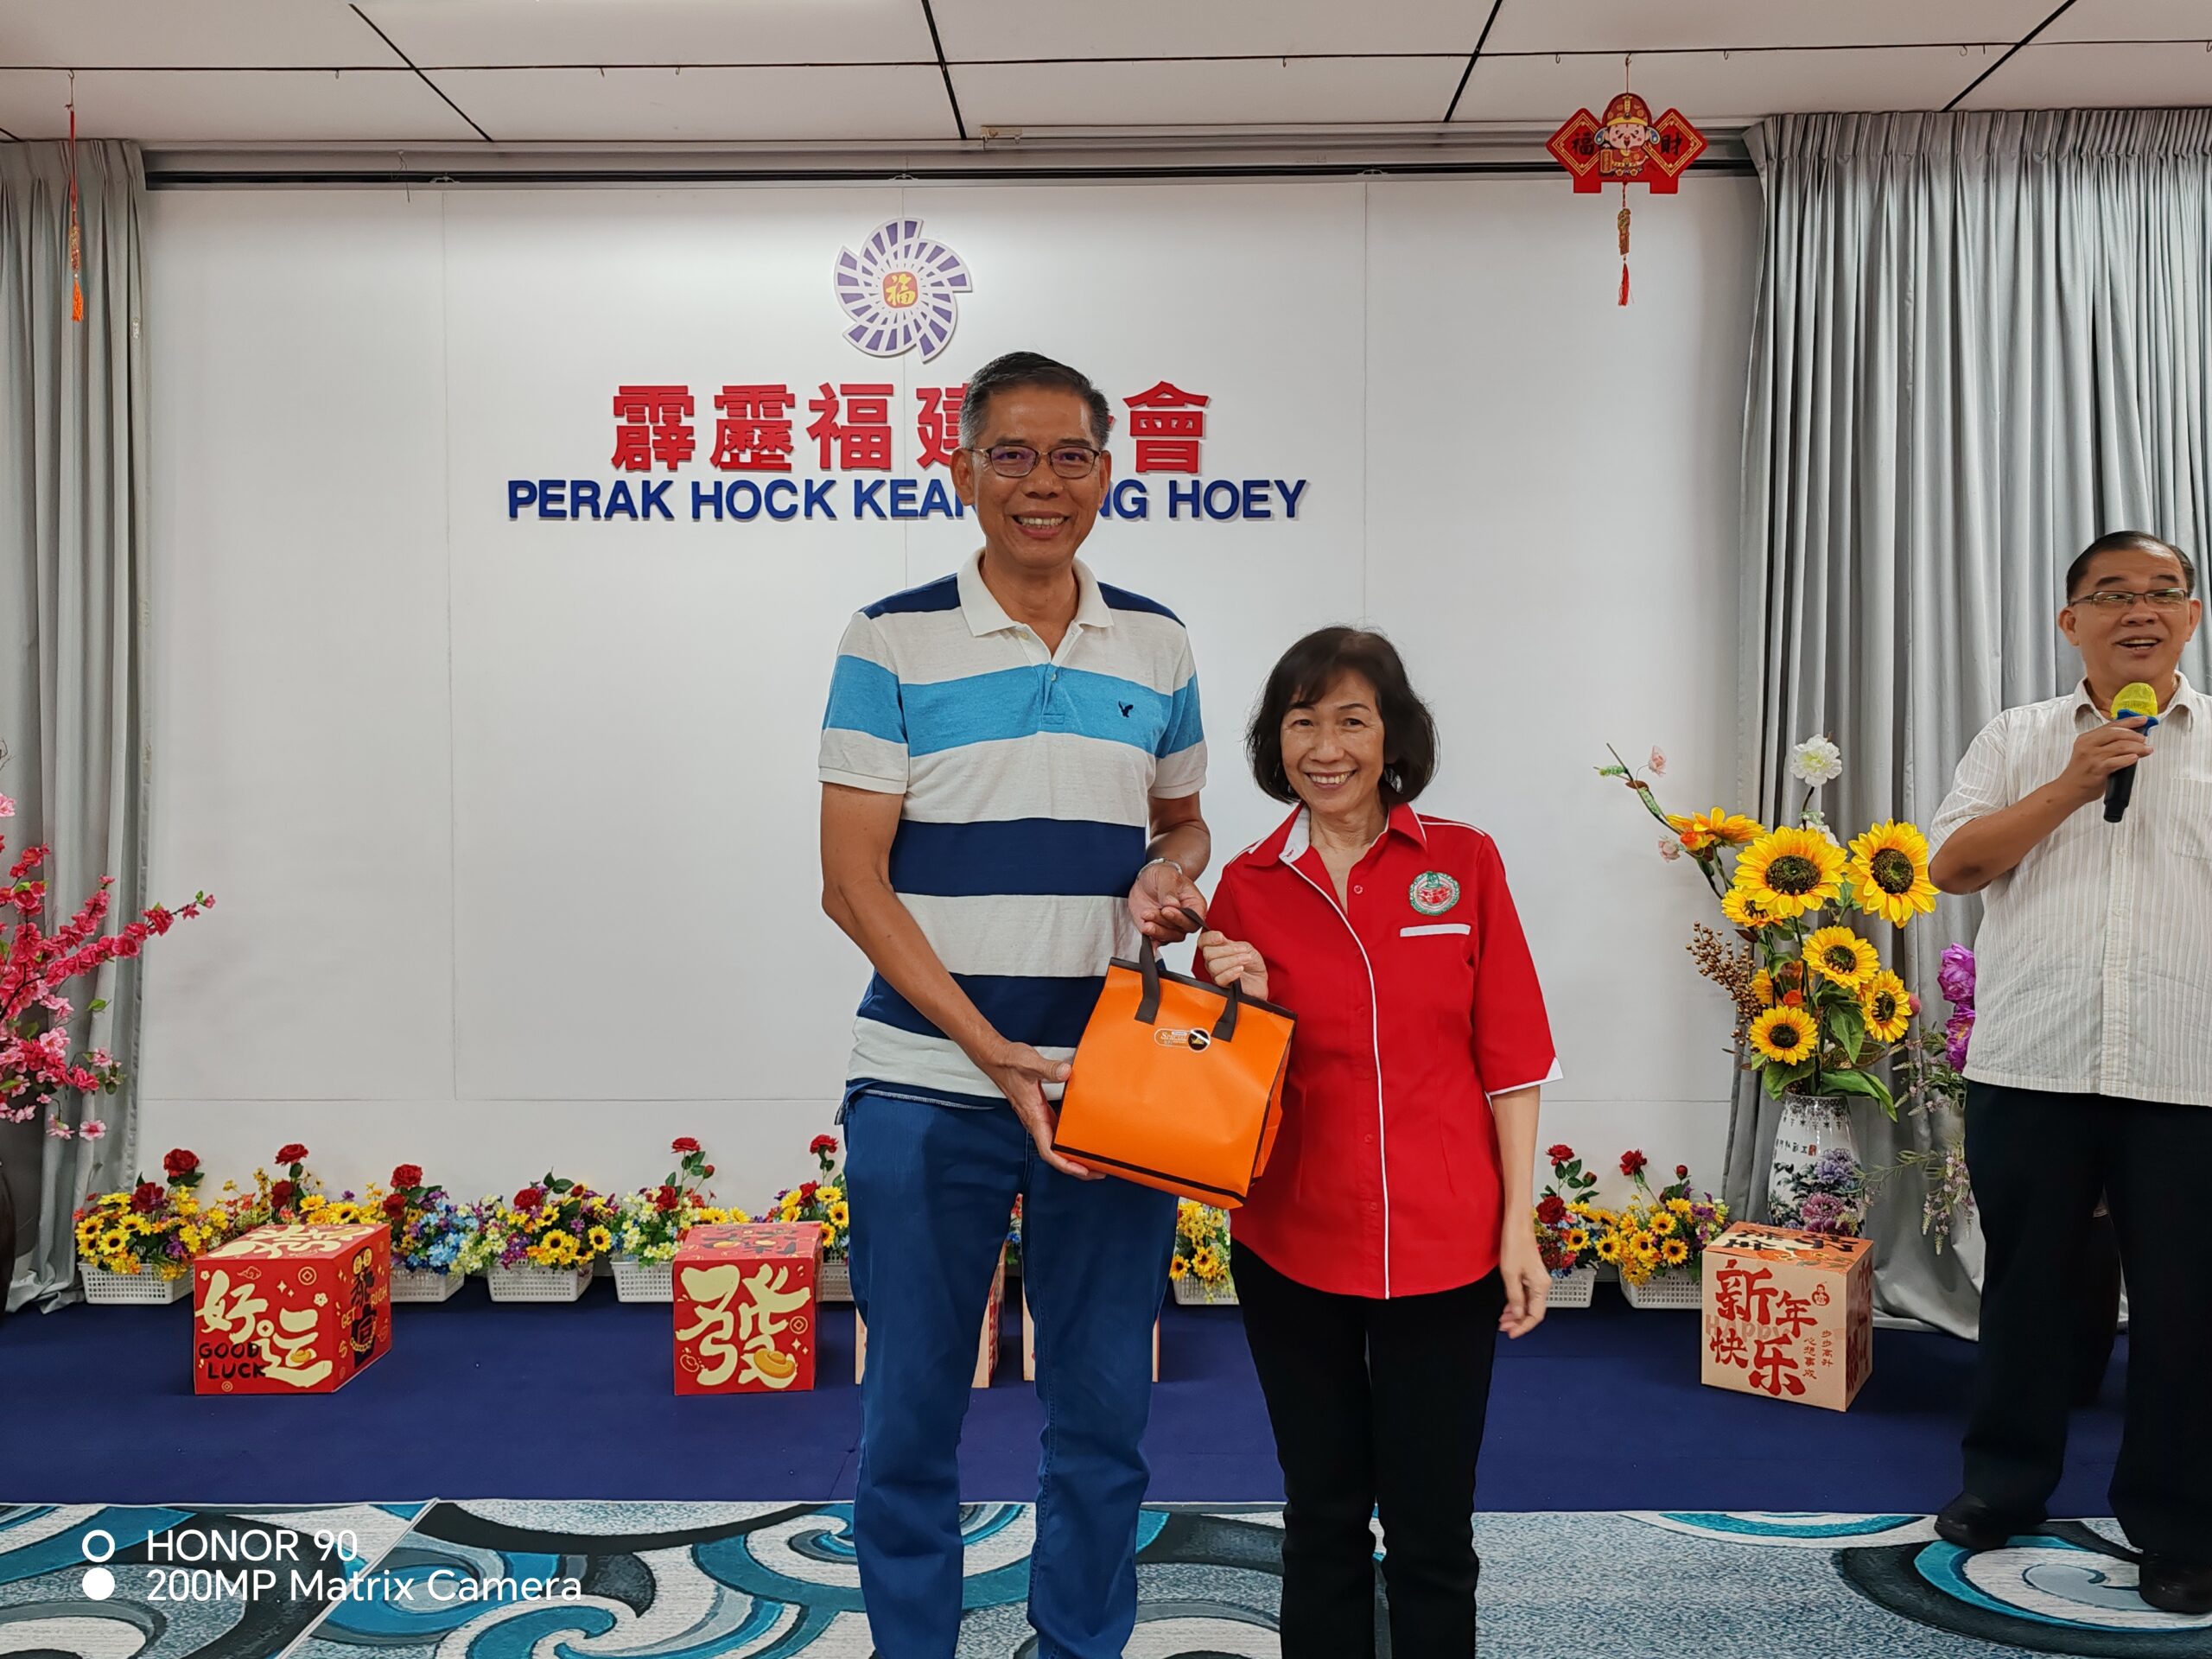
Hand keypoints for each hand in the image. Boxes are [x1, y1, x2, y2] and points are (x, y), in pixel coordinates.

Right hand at [977, 1040, 1098, 1180]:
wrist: (996, 1058)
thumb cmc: (1009, 1063)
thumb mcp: (1029, 1063)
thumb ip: (1048, 1068)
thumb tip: (1066, 1072)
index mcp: (1033, 1116)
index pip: (1048, 1150)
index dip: (1065, 1164)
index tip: (1082, 1171)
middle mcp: (1035, 1120)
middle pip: (1055, 1153)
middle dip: (1075, 1166)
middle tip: (1098, 1170)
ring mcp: (1038, 1117)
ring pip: (1055, 1144)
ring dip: (1073, 1155)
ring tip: (1094, 1159)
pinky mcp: (1040, 1110)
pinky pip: (1056, 1131)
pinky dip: (1069, 1139)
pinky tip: (1081, 1136)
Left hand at [1129, 859, 1204, 943]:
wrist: (1146, 880)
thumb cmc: (1162, 875)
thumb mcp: (1166, 875)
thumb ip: (1169, 890)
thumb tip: (1173, 904)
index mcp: (1195, 904)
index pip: (1195, 919)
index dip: (1182, 918)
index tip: (1167, 910)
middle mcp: (1185, 918)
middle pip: (1182, 930)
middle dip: (1165, 923)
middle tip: (1152, 913)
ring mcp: (1171, 926)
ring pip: (1169, 937)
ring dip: (1156, 930)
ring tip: (1145, 916)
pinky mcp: (1157, 931)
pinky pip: (1156, 941)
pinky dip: (1150, 940)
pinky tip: (1145, 933)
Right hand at [1196, 931, 1268, 999]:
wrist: (1260, 979)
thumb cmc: (1253, 964)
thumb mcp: (1244, 947)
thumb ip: (1231, 943)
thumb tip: (1220, 939)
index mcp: (1217, 949)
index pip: (1203, 941)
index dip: (1209, 938)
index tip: (1221, 937)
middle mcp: (1213, 961)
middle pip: (1207, 953)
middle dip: (1227, 950)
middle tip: (1242, 950)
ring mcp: (1216, 974)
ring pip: (1213, 966)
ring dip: (1232, 960)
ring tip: (1245, 959)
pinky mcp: (1222, 986)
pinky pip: (1219, 979)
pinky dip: (1231, 972)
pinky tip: (1240, 970)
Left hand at [1497, 1226, 1548, 1338]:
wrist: (1518, 1224)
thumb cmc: (1514, 1243)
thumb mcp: (1510, 1274)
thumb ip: (1514, 1297)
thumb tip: (1518, 1315)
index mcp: (1540, 1286)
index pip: (1535, 1315)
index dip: (1523, 1327)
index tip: (1511, 1333)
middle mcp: (1542, 1284)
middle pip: (1533, 1311)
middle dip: (1518, 1322)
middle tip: (1503, 1327)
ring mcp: (1537, 1279)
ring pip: (1529, 1304)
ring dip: (1516, 1314)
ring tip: (1503, 1319)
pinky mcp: (1532, 1274)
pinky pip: (1527, 1295)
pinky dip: (1517, 1303)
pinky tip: (1508, 1306)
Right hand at [2057, 717, 2152, 806]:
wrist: (2069, 790)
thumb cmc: (2082, 773)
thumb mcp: (2090, 753)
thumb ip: (2106, 744)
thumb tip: (2132, 739)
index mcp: (2086, 738)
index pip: (2110, 725)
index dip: (2129, 721)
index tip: (2143, 720)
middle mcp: (2087, 745)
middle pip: (2116, 733)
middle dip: (2134, 735)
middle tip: (2144, 739)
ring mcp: (2092, 757)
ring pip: (2120, 746)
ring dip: (2137, 747)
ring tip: (2146, 750)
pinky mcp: (2097, 769)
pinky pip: (2117, 761)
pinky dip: (2128, 759)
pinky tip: (2135, 758)